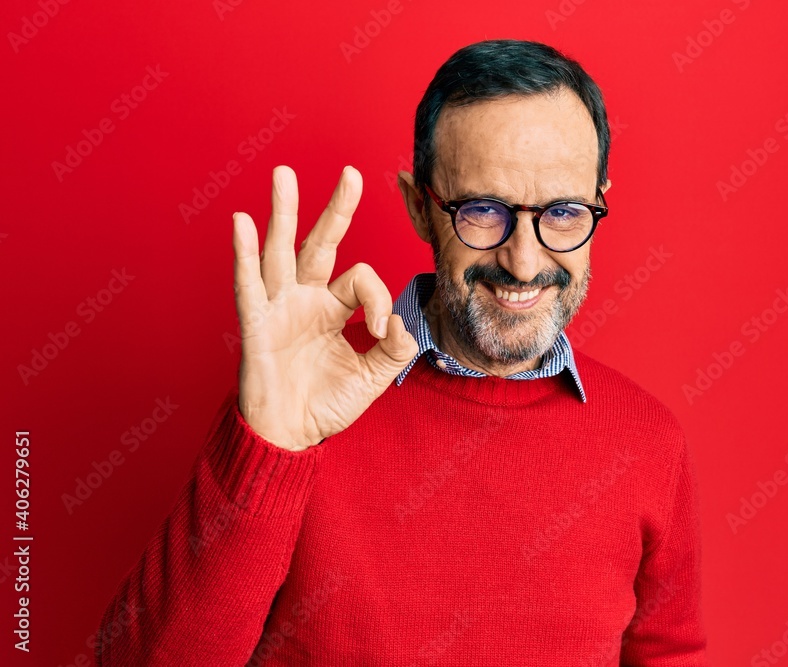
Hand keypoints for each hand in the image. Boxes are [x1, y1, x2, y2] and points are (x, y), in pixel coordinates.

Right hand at [231, 165, 417, 450]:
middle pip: (320, 244)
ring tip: (284, 175)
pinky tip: (241, 223)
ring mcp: (279, 307)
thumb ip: (394, 350)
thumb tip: (402, 323)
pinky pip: (249, 285)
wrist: (290, 434)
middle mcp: (305, 298)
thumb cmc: (325, 404)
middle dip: (336, 209)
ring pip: (281, 251)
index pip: (361, 279)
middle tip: (351, 173)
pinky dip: (244, 255)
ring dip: (283, 213)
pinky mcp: (257, 324)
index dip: (379, 298)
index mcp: (333, 307)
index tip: (383, 330)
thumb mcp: (372, 378)